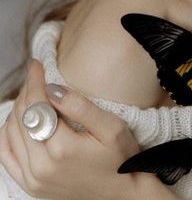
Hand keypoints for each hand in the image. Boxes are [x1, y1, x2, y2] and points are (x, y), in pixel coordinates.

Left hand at [0, 59, 154, 199]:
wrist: (121, 196)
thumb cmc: (121, 158)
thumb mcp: (111, 127)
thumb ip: (80, 107)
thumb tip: (52, 88)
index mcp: (62, 148)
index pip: (37, 106)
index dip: (34, 81)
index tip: (36, 64)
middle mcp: (41, 166)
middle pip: (21, 118)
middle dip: (26, 91)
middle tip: (36, 76)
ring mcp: (33, 179)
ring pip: (10, 134)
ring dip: (17, 109)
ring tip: (31, 94)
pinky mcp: (30, 187)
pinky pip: (6, 156)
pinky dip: (7, 135)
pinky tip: (18, 121)